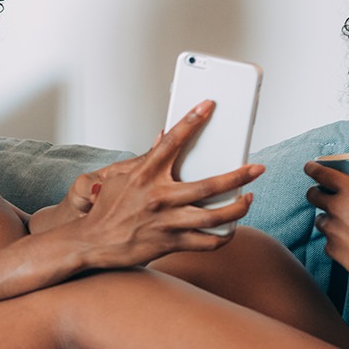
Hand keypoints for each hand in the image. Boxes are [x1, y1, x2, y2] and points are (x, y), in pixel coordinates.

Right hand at [64, 101, 264, 267]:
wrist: (91, 243)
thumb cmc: (107, 210)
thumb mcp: (120, 178)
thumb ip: (144, 160)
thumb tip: (161, 139)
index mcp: (144, 175)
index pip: (170, 141)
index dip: (191, 120)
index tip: (208, 105)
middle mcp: (158, 197)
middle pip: (209, 184)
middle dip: (239, 175)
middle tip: (258, 168)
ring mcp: (167, 222)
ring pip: (215, 216)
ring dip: (239, 207)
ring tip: (248, 199)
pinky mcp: (170, 243)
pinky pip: (207, 241)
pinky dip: (223, 236)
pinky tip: (230, 228)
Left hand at [304, 159, 348, 282]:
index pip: (322, 173)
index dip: (313, 168)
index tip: (310, 167)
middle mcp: (336, 208)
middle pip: (314, 195)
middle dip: (317, 192)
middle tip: (326, 193)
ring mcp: (331, 229)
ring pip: (320, 218)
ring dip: (327, 217)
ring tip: (341, 220)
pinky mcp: (331, 248)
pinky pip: (328, 241)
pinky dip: (335, 239)